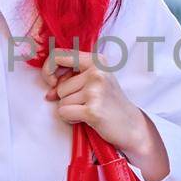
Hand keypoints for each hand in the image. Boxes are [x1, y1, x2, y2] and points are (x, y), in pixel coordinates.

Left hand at [42, 48, 167, 179]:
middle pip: (60, 86)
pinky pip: (64, 113)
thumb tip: (49, 91)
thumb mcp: (94, 81)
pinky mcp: (92, 109)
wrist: (131, 125)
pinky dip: (71, 118)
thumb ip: (70, 79)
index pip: (59, 55)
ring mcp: (95, 91)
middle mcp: (97, 72)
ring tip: (89, 109)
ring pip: (61, 101)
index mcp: (96, 60)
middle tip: (86, 102)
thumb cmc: (110, 102)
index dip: (48, 69)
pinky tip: (86, 118)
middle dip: (67, 98)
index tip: (52, 82)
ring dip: (70, 109)